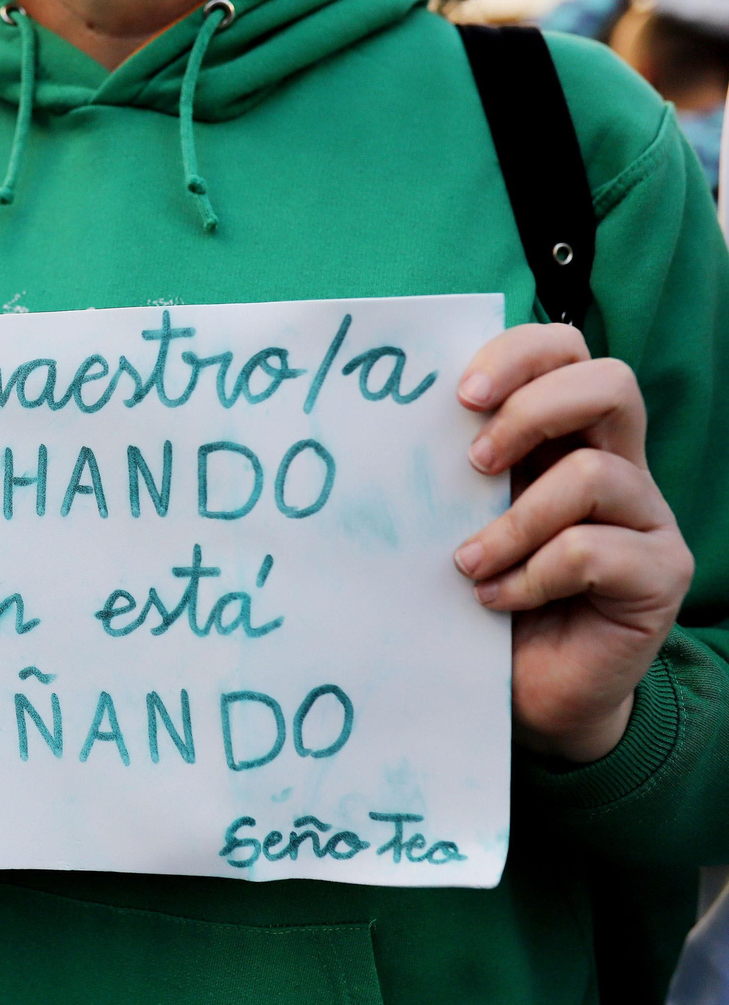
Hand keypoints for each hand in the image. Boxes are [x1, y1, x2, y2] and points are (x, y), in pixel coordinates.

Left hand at [452, 324, 693, 762]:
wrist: (529, 691)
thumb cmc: (484, 591)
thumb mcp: (459, 518)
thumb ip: (450, 470)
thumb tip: (384, 423)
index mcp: (567, 435)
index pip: (565, 351)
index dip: (517, 355)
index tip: (457, 395)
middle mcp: (618, 464)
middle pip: (609, 383)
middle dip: (532, 409)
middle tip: (475, 461)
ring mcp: (646, 519)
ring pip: (596, 473)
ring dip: (516, 520)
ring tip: (466, 562)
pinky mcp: (658, 574)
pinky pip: (593, 551)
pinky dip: (531, 574)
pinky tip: (494, 600)